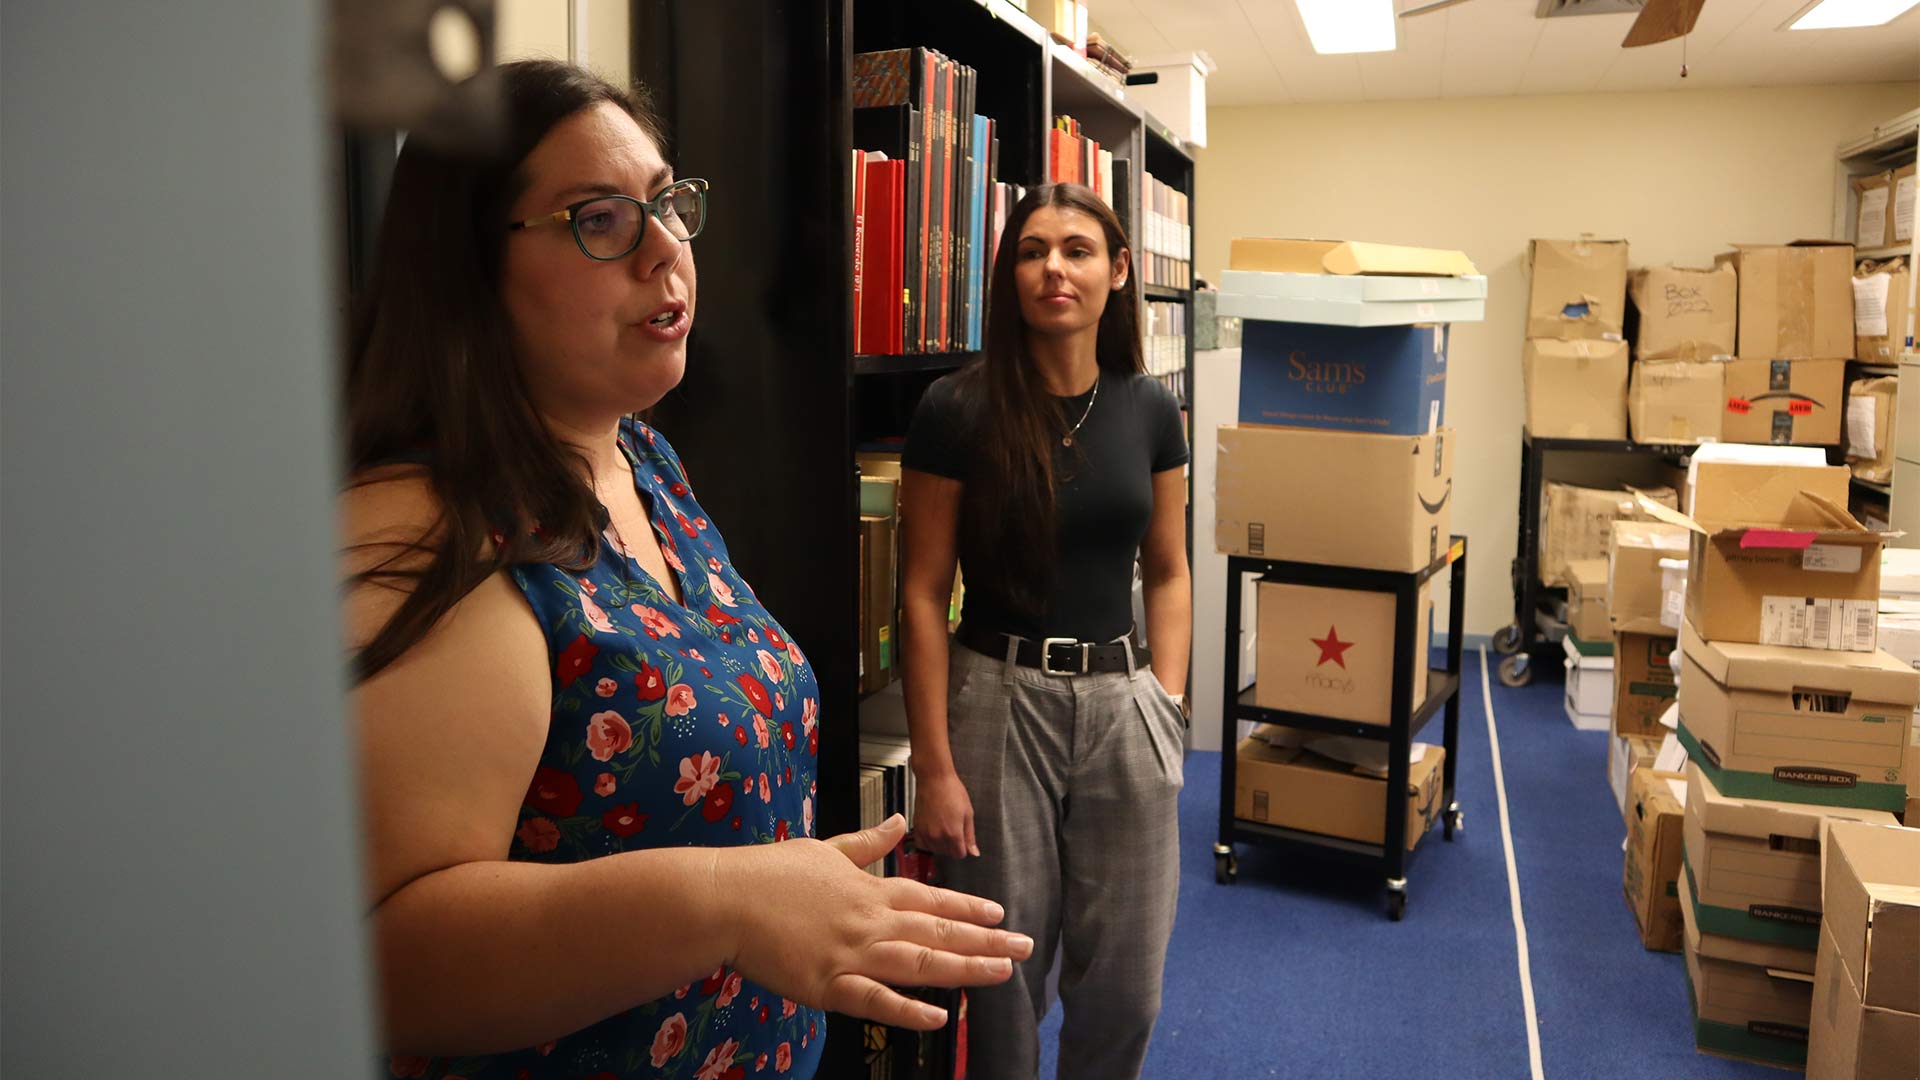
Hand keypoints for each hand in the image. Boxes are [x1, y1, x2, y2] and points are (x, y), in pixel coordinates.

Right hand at [715, 815, 1029, 1029]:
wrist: (726, 899)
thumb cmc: (770, 873)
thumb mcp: (825, 848)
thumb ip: (868, 843)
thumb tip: (898, 820)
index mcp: (870, 889)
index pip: (931, 899)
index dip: (969, 908)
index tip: (1002, 914)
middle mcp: (871, 920)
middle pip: (938, 931)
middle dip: (986, 940)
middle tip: (1025, 947)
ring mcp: (852, 954)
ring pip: (921, 964)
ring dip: (965, 969)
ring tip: (1002, 973)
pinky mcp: (828, 985)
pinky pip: (877, 1001)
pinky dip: (910, 1010)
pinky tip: (940, 1016)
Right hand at [911, 769, 977, 858]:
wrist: (934, 779)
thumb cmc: (951, 790)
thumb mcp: (968, 813)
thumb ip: (970, 836)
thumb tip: (974, 852)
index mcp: (953, 834)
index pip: (959, 854)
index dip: (963, 848)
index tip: (963, 839)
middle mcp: (938, 836)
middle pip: (947, 853)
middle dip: (952, 845)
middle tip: (954, 828)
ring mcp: (926, 833)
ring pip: (935, 850)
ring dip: (940, 844)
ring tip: (943, 827)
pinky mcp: (917, 828)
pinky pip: (922, 844)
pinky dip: (928, 842)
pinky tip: (933, 831)